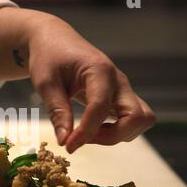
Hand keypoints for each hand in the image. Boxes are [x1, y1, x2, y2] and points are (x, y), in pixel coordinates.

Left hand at [26, 15, 155, 152]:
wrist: (54, 39)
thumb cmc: (48, 57)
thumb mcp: (45, 82)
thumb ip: (57, 111)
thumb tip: (65, 141)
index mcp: (99, 70)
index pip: (100, 108)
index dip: (86, 133)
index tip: (67, 146)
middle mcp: (118, 80)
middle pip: (138, 117)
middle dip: (112, 137)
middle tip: (82, 139)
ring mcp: (121, 88)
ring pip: (141, 120)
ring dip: (118, 135)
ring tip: (87, 134)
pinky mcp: (119, 96)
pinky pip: (131, 119)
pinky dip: (117, 131)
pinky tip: (92, 130)